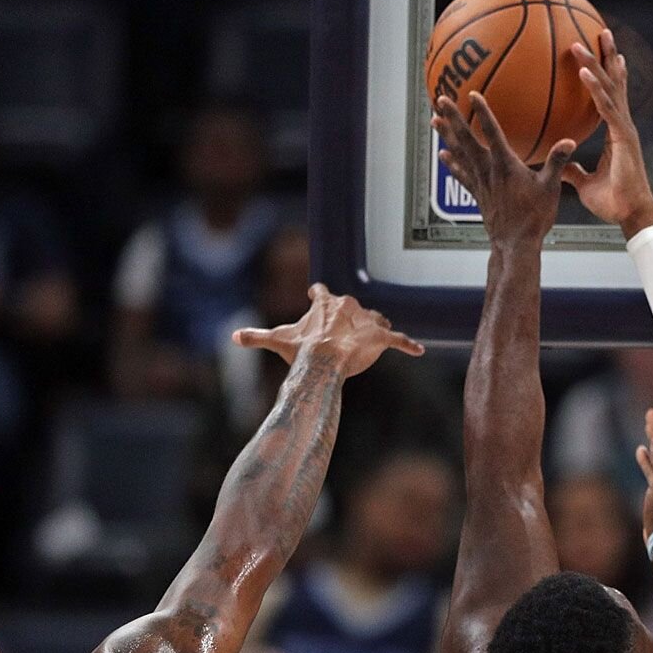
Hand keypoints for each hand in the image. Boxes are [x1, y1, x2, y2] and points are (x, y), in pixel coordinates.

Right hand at [234, 283, 423, 375]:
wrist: (322, 360)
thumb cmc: (301, 350)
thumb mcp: (276, 340)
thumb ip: (255, 337)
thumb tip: (234, 337)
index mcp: (324, 305)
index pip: (321, 292)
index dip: (318, 294)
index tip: (315, 292)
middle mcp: (347, 306)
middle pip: (351, 306)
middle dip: (351, 314)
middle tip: (350, 324)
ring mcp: (366, 320)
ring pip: (375, 319)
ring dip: (377, 325)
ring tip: (382, 330)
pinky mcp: (381, 337)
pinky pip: (398, 339)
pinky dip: (408, 344)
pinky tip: (418, 350)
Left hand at [431, 92, 573, 246]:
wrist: (515, 244)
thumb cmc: (534, 217)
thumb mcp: (550, 188)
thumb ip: (557, 162)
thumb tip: (570, 141)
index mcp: (505, 165)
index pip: (492, 132)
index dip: (482, 112)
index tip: (472, 94)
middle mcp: (488, 170)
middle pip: (466, 139)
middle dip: (452, 118)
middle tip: (440, 100)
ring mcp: (480, 182)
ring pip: (459, 153)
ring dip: (446, 136)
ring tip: (434, 120)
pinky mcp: (477, 194)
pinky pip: (461, 174)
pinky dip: (451, 163)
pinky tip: (442, 155)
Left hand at [563, 30, 652, 237]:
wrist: (630, 215)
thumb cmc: (613, 202)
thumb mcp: (585, 182)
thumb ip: (573, 168)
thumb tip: (560, 162)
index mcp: (617, 131)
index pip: (611, 94)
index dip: (607, 72)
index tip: (600, 51)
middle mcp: (622, 124)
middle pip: (615, 82)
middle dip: (608, 55)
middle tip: (600, 30)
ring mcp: (624, 128)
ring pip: (610, 88)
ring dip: (595, 63)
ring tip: (581, 43)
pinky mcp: (623, 137)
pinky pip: (606, 107)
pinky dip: (595, 88)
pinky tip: (583, 73)